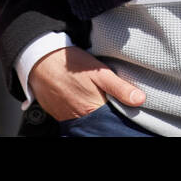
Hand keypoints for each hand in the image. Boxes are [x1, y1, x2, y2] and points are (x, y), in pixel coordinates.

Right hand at [28, 45, 144, 121]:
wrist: (40, 59)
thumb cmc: (71, 65)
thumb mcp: (99, 72)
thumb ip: (119, 87)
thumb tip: (140, 99)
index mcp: (92, 110)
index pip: (111, 121)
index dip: (117, 115)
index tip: (122, 109)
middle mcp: (78, 118)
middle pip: (97, 121)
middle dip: (104, 114)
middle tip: (104, 99)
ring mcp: (64, 116)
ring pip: (83, 119)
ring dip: (89, 111)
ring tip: (90, 96)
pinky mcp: (55, 112)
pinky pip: (70, 116)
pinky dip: (76, 109)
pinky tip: (78, 97)